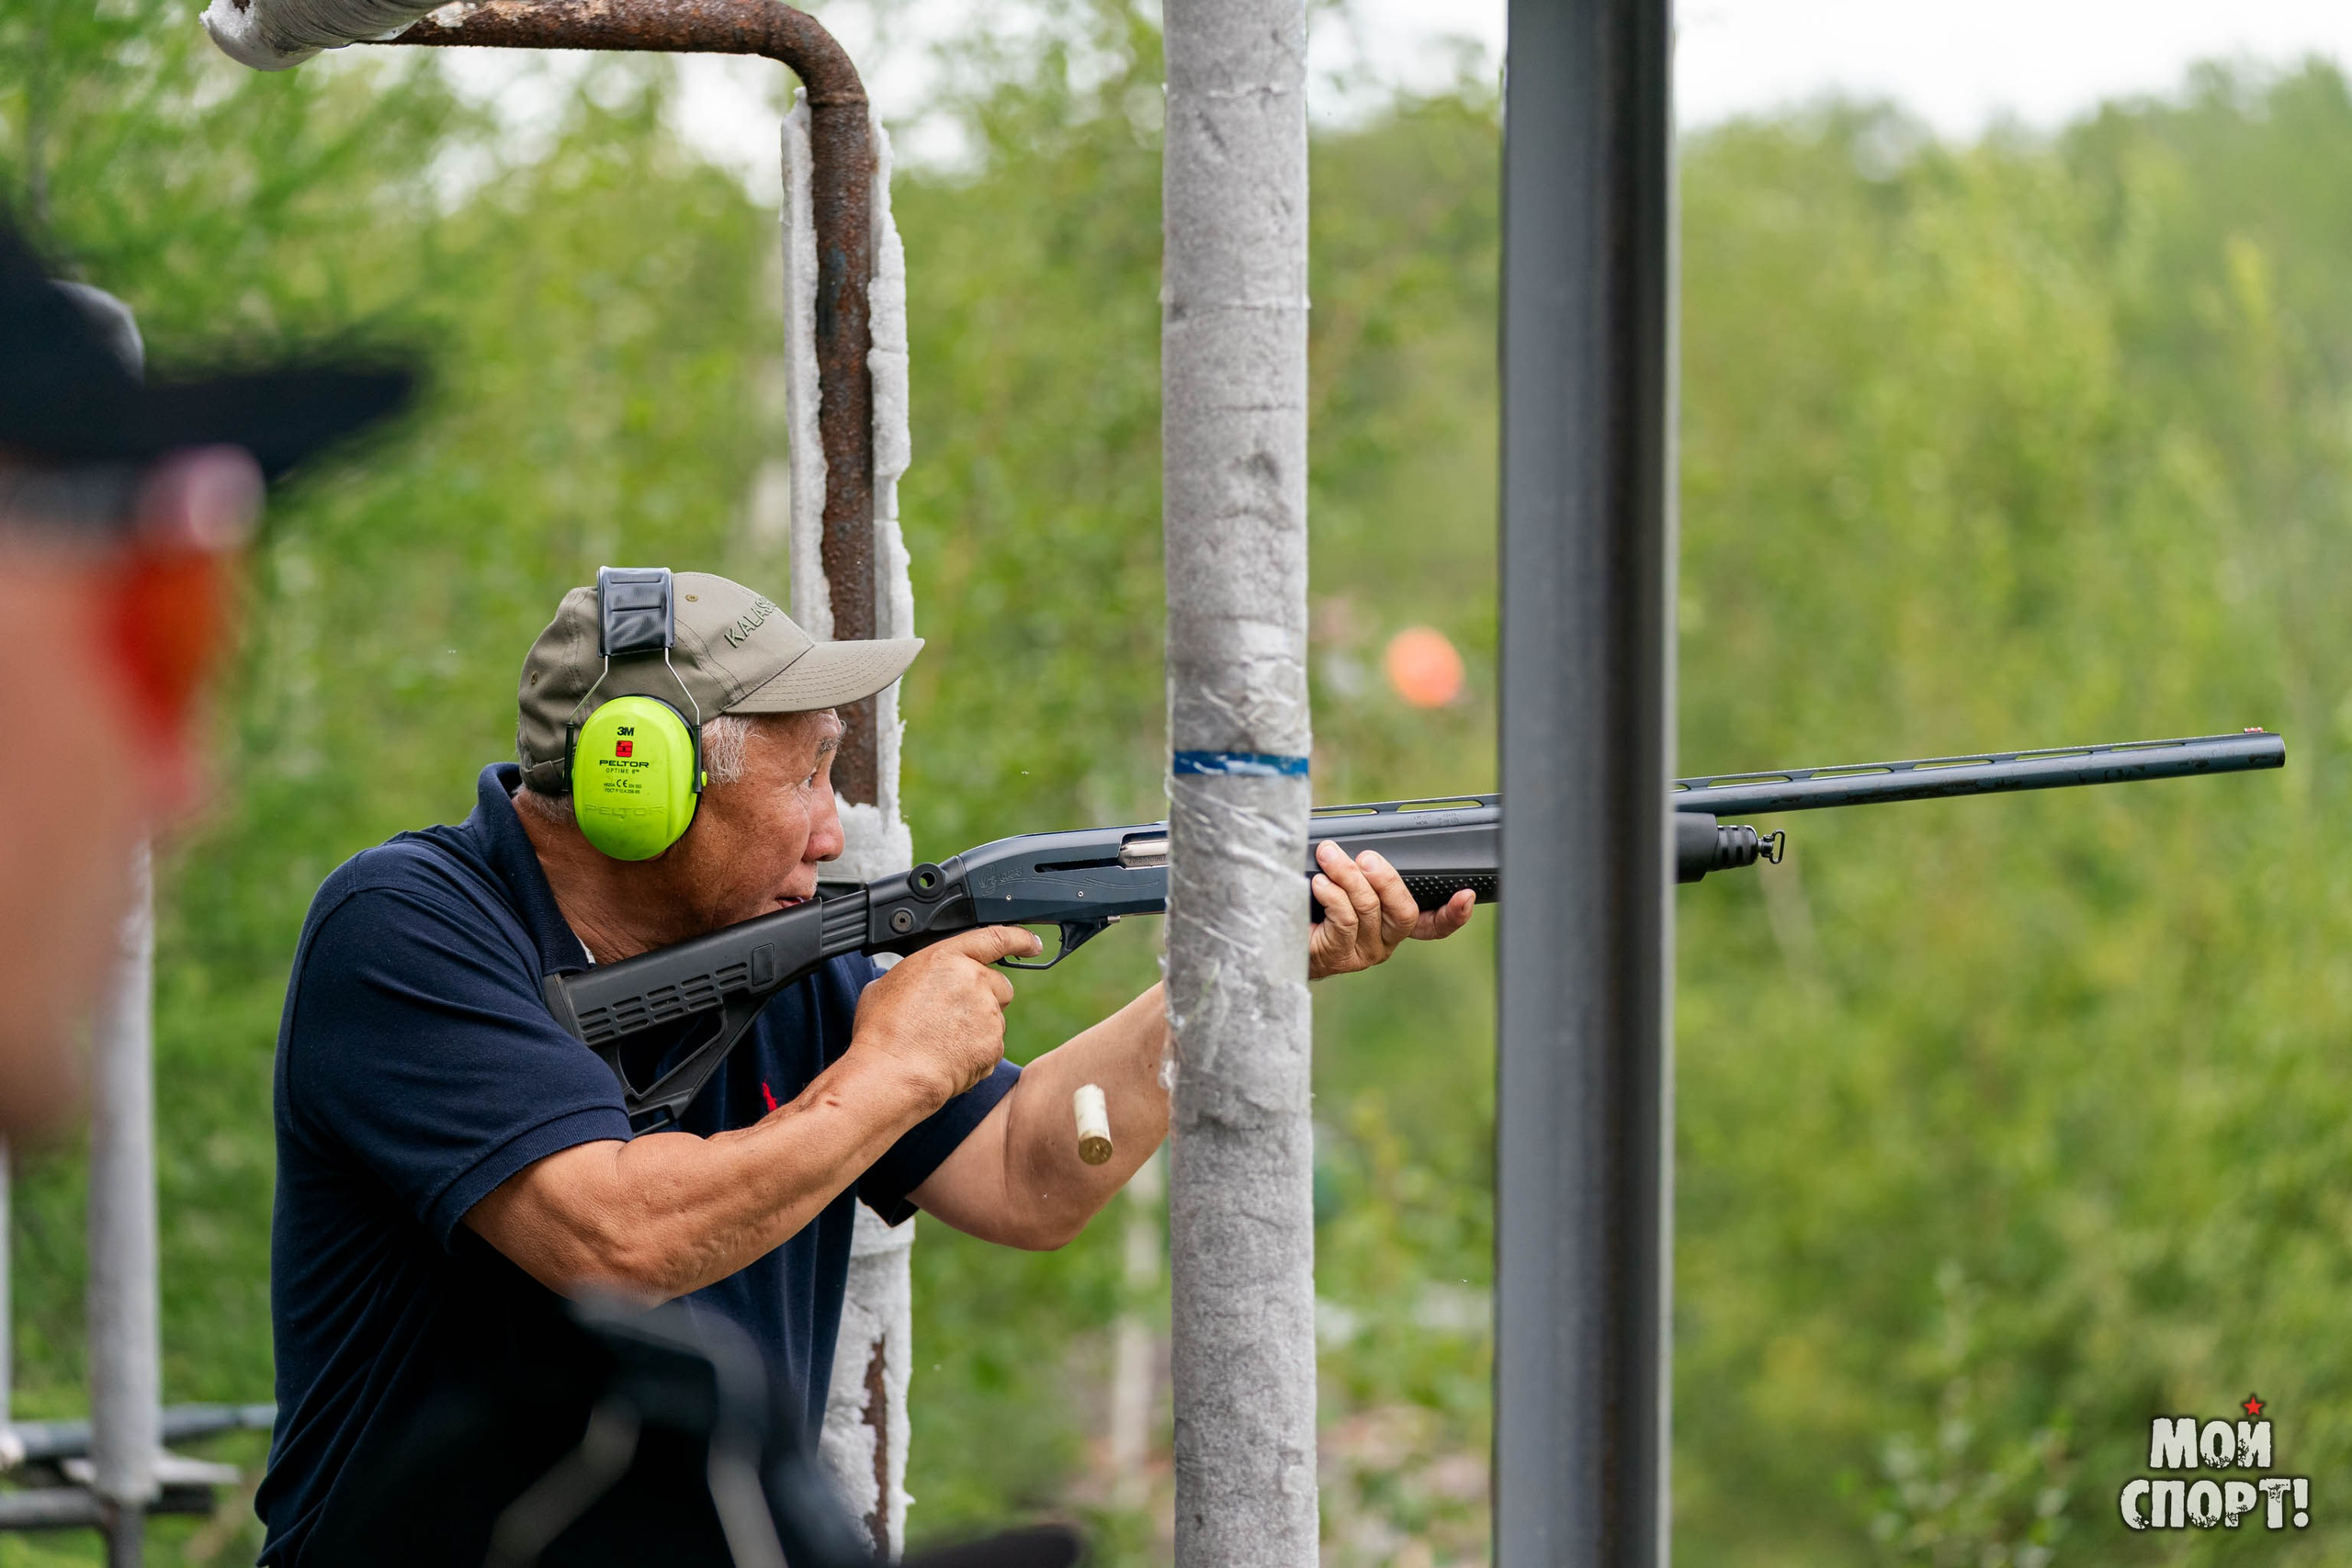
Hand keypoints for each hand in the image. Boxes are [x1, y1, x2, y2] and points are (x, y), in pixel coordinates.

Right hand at [850, 926, 1043, 1104]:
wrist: (890, 1072)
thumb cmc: (882, 1031)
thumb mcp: (889, 984)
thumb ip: (919, 975)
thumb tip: (923, 983)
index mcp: (947, 959)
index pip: (995, 938)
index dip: (1019, 939)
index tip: (1032, 944)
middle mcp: (974, 981)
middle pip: (999, 985)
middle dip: (985, 998)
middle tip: (954, 1017)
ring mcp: (987, 1014)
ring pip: (995, 1019)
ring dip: (978, 1029)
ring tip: (942, 1042)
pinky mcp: (993, 1045)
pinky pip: (991, 1047)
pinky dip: (976, 1054)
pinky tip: (948, 1058)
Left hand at [1306, 842, 1475, 979]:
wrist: (1275, 935)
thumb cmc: (1310, 903)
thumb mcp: (1343, 883)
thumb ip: (1363, 870)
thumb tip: (1363, 843)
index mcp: (1391, 924)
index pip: (1433, 924)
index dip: (1453, 913)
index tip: (1465, 895)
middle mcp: (1384, 941)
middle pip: (1403, 911)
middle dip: (1387, 879)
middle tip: (1367, 857)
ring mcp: (1363, 952)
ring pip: (1369, 909)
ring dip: (1347, 875)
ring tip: (1328, 856)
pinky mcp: (1339, 955)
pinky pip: (1344, 920)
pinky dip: (1332, 895)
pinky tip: (1319, 883)